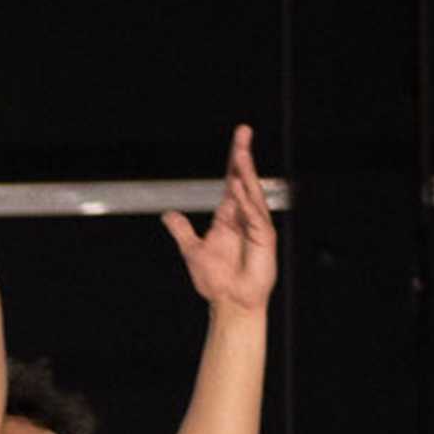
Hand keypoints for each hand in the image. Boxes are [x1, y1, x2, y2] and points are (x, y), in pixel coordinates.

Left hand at [163, 123, 275, 313]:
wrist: (230, 302)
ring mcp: (257, 225)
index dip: (233, 160)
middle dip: (243, 156)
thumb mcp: (192, 250)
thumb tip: (168, 215)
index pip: (232, 181)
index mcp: (230, 216)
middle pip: (245, 179)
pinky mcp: (265, 238)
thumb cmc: (216, 280)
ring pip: (251, 193)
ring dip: (246, 173)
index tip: (238, 139)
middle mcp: (245, 216)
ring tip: (240, 153)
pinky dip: (247, 202)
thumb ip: (182, 231)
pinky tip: (240, 187)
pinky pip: (255, 215)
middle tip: (243, 131)